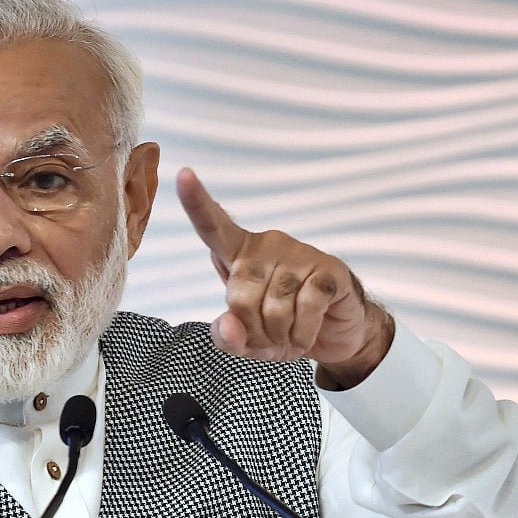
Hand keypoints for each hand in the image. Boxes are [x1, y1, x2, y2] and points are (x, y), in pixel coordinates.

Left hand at [176, 167, 392, 388]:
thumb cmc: (282, 328)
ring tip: (291, 333)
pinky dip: (305, 332)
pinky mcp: (329, 268)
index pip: (213, 226)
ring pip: (275, 308)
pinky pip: (307, 308)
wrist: (333, 335)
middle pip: (241, 296)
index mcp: (239, 254)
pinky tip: (309, 330)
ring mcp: (300, 253)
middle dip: (255, 331)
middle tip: (271, 336)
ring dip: (282, 336)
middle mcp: (268, 244)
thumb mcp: (248, 343)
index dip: (196, 202)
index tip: (183, 174)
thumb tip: (229, 326)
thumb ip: (228, 337)